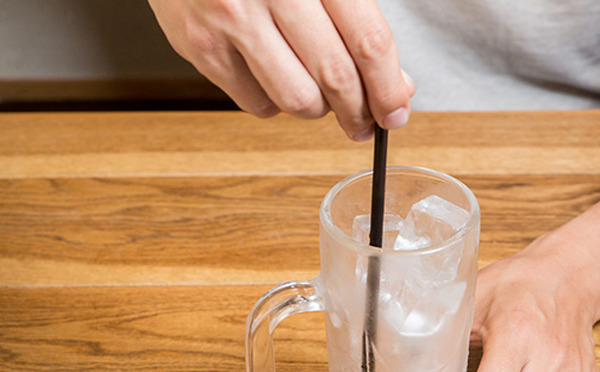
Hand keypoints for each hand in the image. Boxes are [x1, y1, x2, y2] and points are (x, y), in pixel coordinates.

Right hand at [148, 0, 414, 139]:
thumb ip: (359, 22)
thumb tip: (394, 85)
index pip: (368, 42)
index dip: (388, 88)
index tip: (395, 111)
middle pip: (336, 76)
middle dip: (360, 111)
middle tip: (366, 122)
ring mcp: (231, 19)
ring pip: (297, 99)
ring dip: (319, 110)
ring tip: (321, 97)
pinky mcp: (200, 44)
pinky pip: (256, 103)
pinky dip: (276, 104)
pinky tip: (279, 80)